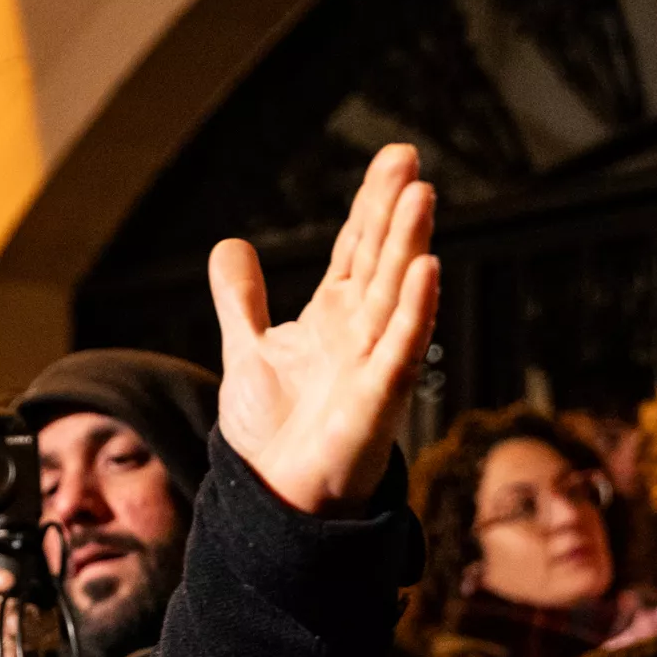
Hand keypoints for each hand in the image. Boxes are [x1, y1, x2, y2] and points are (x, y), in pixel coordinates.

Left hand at [212, 144, 439, 514]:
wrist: (276, 499)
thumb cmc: (275, 434)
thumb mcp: (247, 351)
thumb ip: (240, 301)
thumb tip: (230, 245)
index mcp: (334, 318)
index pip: (359, 248)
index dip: (372, 204)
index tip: (395, 157)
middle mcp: (360, 334)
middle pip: (382, 260)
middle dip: (395, 212)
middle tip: (409, 161)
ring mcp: (373, 365)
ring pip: (395, 295)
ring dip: (410, 246)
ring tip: (421, 196)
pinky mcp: (378, 401)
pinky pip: (401, 351)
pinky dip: (414, 312)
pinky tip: (426, 271)